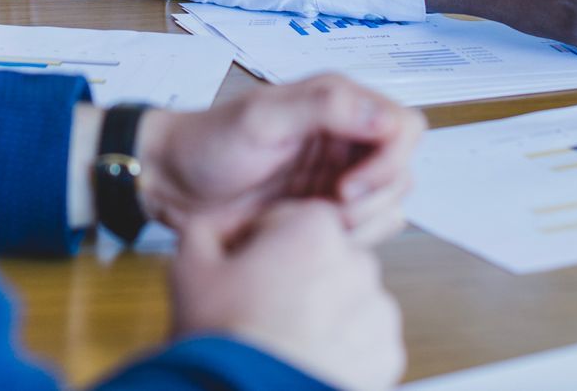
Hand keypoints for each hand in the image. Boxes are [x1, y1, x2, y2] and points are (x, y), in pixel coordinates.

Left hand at [135, 75, 420, 245]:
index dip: (388, 160)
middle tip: (328, 210)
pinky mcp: (328, 210)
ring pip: (391, 203)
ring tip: (312, 222)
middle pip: (403, 170)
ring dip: (363, 221)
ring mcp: (339, 175)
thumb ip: (325, 108)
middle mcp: (346, 137)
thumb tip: (385, 116)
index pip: (403, 127)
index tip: (347, 186)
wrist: (173, 184)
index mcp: (337, 102)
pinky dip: (350, 238)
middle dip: (374, 197)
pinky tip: (310, 234)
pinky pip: (368, 228)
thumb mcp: (261, 118)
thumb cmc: (208, 143)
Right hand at [171, 201, 403, 390]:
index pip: (291, 218)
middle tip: (260, 309)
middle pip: (322, 258)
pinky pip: (362, 341)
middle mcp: (357, 265)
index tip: (246, 269)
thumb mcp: (190, 268)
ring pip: (346, 299)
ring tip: (283, 340)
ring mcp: (377, 313)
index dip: (261, 243)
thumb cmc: (222, 342)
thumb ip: (208, 228)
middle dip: (296, 276)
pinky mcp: (386, 357)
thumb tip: (219, 227)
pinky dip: (340, 349)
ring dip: (321, 312)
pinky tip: (305, 359)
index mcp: (314, 231)